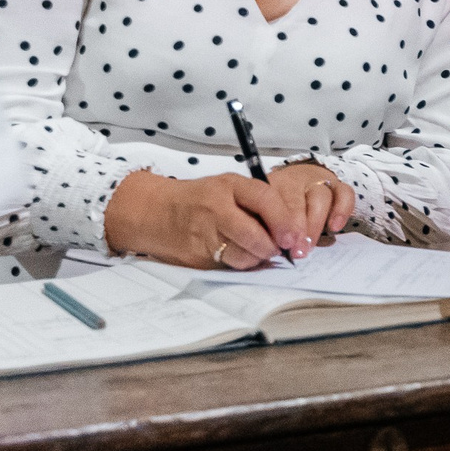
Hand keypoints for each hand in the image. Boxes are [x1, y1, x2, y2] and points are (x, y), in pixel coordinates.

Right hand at [103, 167, 343, 267]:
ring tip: (261, 252)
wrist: (154, 210)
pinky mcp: (197, 255)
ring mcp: (205, 233)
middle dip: (274, 246)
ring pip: (243, 254)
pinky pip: (228, 265)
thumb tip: (291, 226)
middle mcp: (217, 207)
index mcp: (229, 185)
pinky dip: (241, 264)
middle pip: (254, 233)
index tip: (294, 236)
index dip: (284, 220)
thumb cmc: (199, 199)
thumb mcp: (227, 187)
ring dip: (258, 258)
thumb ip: (256, 201)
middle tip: (284, 249)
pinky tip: (242, 257)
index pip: (265, 199)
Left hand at [267, 159, 357, 248]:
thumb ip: (263, 231)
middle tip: (297, 251)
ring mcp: (316, 181)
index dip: (279, 223)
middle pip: (296, 200)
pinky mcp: (337, 185)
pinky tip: (335, 227)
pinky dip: (342, 210)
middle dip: (298, 228)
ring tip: (311, 246)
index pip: (271, 199)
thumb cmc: (273, 211)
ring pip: (320, 196)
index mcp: (268, 186)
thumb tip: (269, 249)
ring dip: (315, 224)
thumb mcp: (262, 217)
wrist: (294, 188)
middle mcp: (292, 180)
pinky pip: (345, 193)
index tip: (283, 245)